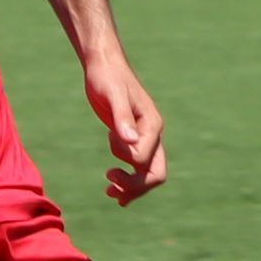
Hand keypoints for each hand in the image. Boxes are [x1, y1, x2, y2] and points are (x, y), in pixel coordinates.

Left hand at [83, 50, 165, 204]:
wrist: (105, 67)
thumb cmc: (108, 79)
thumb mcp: (113, 96)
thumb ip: (121, 118)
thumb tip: (130, 141)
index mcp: (152, 125)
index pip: (145, 160)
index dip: (126, 160)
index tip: (110, 138)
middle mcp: (153, 135)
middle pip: (155, 174)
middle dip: (135, 187)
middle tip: (110, 190)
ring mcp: (145, 139)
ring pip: (148, 174)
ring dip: (132, 188)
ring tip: (109, 192)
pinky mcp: (133, 140)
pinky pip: (138, 168)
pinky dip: (129, 182)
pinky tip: (113, 189)